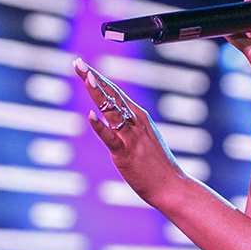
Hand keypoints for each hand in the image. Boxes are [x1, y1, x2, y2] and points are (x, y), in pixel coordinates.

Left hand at [74, 58, 183, 206]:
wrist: (172, 186)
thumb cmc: (157, 166)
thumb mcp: (144, 139)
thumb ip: (129, 127)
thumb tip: (111, 119)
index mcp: (140, 117)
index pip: (115, 92)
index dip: (99, 78)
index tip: (84, 66)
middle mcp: (136, 122)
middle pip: (112, 95)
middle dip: (94, 78)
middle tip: (78, 63)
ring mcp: (131, 137)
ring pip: (112, 111)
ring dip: (98, 93)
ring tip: (86, 77)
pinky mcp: (125, 153)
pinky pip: (110, 138)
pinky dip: (100, 126)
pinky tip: (90, 115)